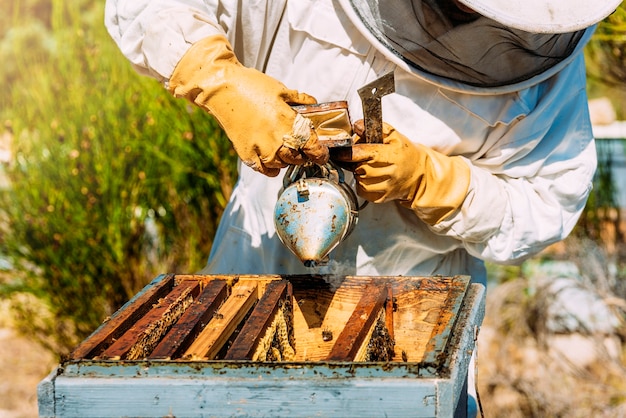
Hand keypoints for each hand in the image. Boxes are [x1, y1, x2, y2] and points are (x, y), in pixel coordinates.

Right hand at [168, 35, 328, 176]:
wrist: (222, 88)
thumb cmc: (251, 85)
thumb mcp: (280, 89)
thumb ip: (299, 99)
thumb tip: (312, 103)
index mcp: (288, 121)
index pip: (312, 146)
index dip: (320, 153)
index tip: (321, 154)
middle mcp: (276, 138)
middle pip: (298, 158)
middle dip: (303, 155)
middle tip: (304, 150)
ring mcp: (260, 148)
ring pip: (282, 164)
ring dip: (287, 161)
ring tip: (288, 154)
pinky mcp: (246, 153)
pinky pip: (263, 169)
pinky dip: (271, 169)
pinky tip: (273, 165)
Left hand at [333, 120, 470, 223]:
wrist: (420, 176)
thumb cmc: (406, 154)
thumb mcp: (395, 136)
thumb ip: (376, 128)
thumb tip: (357, 126)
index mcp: (390, 154)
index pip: (360, 153)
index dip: (346, 152)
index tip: (339, 151)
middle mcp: (388, 172)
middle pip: (358, 167)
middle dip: (356, 162)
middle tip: (365, 158)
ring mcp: (384, 187)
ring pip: (358, 180)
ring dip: (359, 173)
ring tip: (370, 168)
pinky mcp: (381, 198)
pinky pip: (362, 191)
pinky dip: (362, 184)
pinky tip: (371, 179)